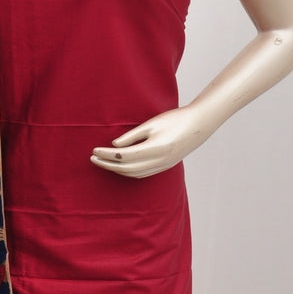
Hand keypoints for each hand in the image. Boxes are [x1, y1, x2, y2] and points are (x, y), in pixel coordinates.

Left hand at [90, 106, 215, 178]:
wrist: (199, 125)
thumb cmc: (175, 119)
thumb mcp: (152, 124)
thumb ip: (132, 136)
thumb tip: (115, 145)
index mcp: (155, 149)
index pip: (124, 156)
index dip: (108, 155)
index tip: (94, 151)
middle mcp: (158, 161)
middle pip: (127, 168)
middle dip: (108, 164)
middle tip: (93, 158)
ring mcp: (162, 166)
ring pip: (134, 174)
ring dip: (117, 170)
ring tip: (103, 162)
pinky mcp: (164, 167)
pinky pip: (142, 174)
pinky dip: (128, 172)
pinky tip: (119, 166)